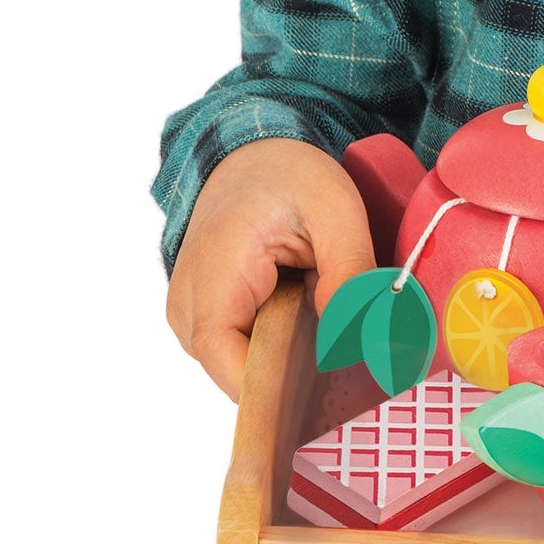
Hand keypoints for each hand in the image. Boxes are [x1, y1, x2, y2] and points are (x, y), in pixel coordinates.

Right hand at [165, 137, 376, 401]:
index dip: (284, 391)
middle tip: (353, 359)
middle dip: (297, 376)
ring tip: (332, 327)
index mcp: (215, 281)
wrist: (252, 151)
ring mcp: (192, 316)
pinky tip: (311, 321)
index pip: (235, 369)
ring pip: (245, 367)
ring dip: (289, 357)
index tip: (337, 392)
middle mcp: (189, 310)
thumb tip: (354, 338)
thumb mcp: (335, 209)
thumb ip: (348, 272)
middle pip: (242, 376)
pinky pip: (243, 350)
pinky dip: (278, 344)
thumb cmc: (287, 175)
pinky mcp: (206, 317)